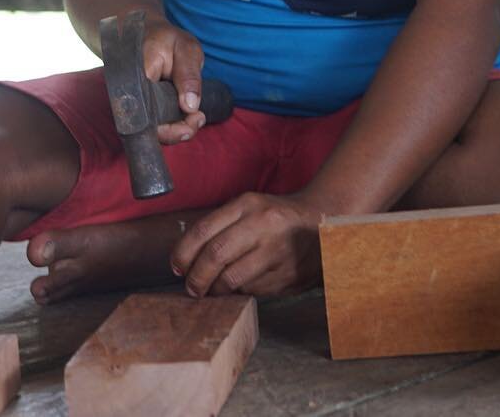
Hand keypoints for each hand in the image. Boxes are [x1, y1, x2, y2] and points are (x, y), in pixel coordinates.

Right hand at [139, 13, 206, 145]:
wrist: (149, 34)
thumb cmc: (167, 39)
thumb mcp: (186, 48)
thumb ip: (189, 75)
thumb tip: (190, 107)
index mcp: (137, 76)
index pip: (147, 114)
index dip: (169, 128)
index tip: (192, 120)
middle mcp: (131, 95)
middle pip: (148, 128)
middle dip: (176, 132)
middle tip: (198, 119)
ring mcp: (135, 103)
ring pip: (153, 129)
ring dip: (177, 129)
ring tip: (197, 117)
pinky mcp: (143, 106)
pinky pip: (156, 123)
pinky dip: (174, 124)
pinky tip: (189, 115)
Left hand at [170, 192, 323, 296]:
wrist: (322, 221)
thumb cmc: (275, 217)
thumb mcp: (249, 208)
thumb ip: (220, 226)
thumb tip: (186, 257)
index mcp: (247, 205)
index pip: (204, 230)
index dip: (184, 252)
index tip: (177, 267)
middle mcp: (263, 225)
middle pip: (216, 256)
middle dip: (197, 277)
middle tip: (191, 288)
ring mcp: (277, 251)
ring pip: (233, 279)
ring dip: (216, 290)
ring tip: (211, 291)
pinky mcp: (289, 275)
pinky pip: (254, 290)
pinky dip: (241, 293)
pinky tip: (240, 288)